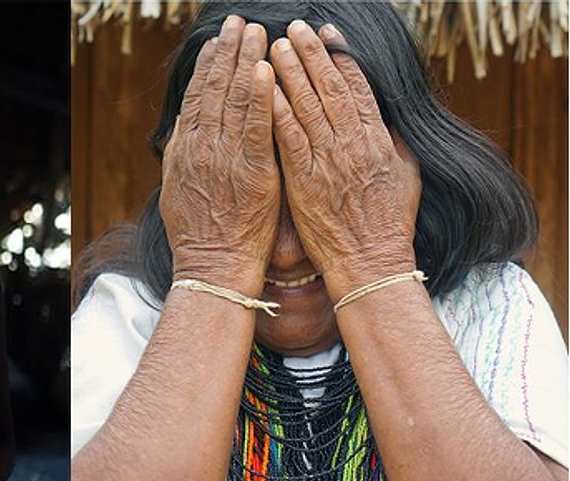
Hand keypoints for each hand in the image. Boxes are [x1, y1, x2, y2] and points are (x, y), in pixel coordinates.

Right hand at [159, 15, 279, 291]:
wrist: (214, 266)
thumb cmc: (201, 233)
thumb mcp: (179, 187)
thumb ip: (185, 152)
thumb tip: (186, 123)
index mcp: (186, 148)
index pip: (198, 95)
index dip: (208, 65)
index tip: (218, 41)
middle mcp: (202, 147)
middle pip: (215, 88)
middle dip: (229, 52)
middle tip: (239, 23)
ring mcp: (225, 158)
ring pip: (236, 100)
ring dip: (247, 62)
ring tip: (258, 33)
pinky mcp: (252, 171)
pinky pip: (258, 127)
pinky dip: (261, 98)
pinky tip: (267, 72)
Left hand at [270, 21, 421, 298]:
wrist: (370, 265)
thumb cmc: (388, 224)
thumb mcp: (405, 176)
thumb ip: (392, 142)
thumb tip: (385, 117)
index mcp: (377, 140)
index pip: (358, 87)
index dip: (341, 57)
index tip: (328, 33)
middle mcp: (353, 145)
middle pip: (329, 88)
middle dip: (311, 54)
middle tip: (295, 28)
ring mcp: (327, 162)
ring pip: (305, 106)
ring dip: (289, 73)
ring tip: (275, 45)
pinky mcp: (303, 180)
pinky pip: (286, 138)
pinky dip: (274, 110)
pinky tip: (262, 88)